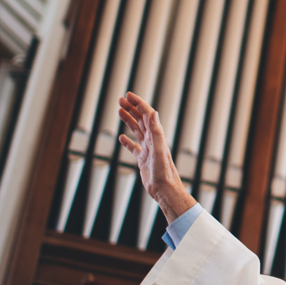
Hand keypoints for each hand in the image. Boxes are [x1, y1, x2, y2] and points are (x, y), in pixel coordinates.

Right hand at [118, 92, 195, 222]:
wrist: (166, 190)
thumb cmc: (164, 172)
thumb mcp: (159, 149)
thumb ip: (156, 131)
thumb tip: (153, 112)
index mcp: (156, 136)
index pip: (146, 114)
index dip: (138, 103)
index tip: (127, 95)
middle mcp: (152, 141)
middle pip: (141, 120)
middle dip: (131, 108)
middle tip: (120, 99)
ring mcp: (148, 150)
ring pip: (137, 131)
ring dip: (128, 120)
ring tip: (119, 111)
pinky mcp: (143, 160)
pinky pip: (134, 148)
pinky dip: (127, 142)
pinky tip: (121, 138)